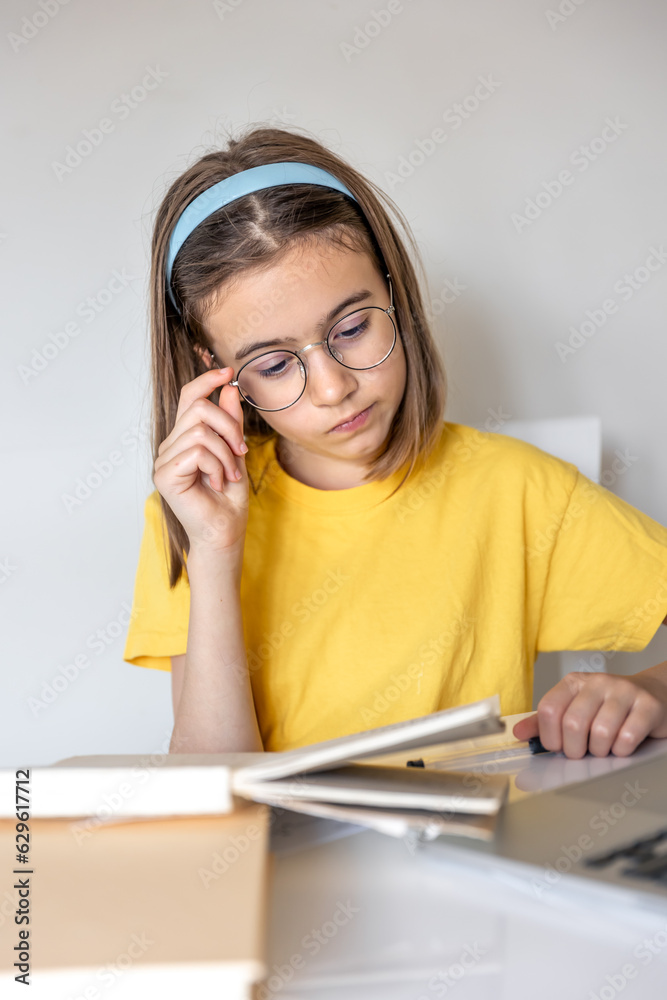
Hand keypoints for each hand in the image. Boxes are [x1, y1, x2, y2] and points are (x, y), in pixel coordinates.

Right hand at [153, 367, 248, 552]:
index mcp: (184, 439)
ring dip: (225, 453)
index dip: (206, 380)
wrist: (225, 532)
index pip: (188, 397)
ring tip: (230, 474)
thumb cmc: (229, 498)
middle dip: (228, 426)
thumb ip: (231, 422)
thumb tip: (229, 388)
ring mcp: (164, 460)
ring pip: (199, 430)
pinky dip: (216, 465)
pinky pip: (196, 451)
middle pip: (197, 408)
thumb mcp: (235, 452)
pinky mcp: (164, 475)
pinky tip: (217, 483)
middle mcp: (170, 446)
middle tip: (240, 452)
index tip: (228, 372)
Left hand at [512, 670, 666, 757]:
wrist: (653, 695)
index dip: (549, 736)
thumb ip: (545, 721)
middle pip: (573, 723)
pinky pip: (627, 737)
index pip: (549, 708)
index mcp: (574, 682)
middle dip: (575, 749)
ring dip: (600, 751)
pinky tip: (622, 746)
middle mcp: (598, 682)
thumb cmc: (608, 707)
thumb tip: (517, 733)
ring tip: (604, 748)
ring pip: (600, 732)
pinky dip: (621, 751)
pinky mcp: (647, 706)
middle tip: (582, 752)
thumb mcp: (575, 708)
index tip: (557, 746)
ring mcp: (624, 692)